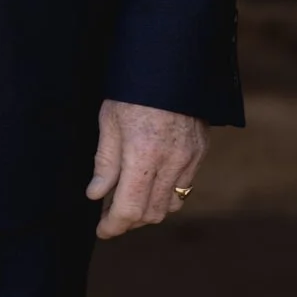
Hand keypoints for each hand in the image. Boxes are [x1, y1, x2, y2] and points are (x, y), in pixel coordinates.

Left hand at [86, 98, 206, 238]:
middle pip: (150, 214)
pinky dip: (166, 195)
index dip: (113, 226)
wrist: (171, 66)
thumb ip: (105, 162)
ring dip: (148, 211)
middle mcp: (170, 163)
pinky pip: (184, 188)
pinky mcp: (200, 153)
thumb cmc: (132, 91)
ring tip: (128, 200)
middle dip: (129, 221)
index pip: (129, 209)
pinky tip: (150, 184)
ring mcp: (189, 159)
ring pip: (170, 205)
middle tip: (109, 215)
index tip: (102, 231)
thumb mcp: (109, 122)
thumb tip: (96, 195)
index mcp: (143, 155)